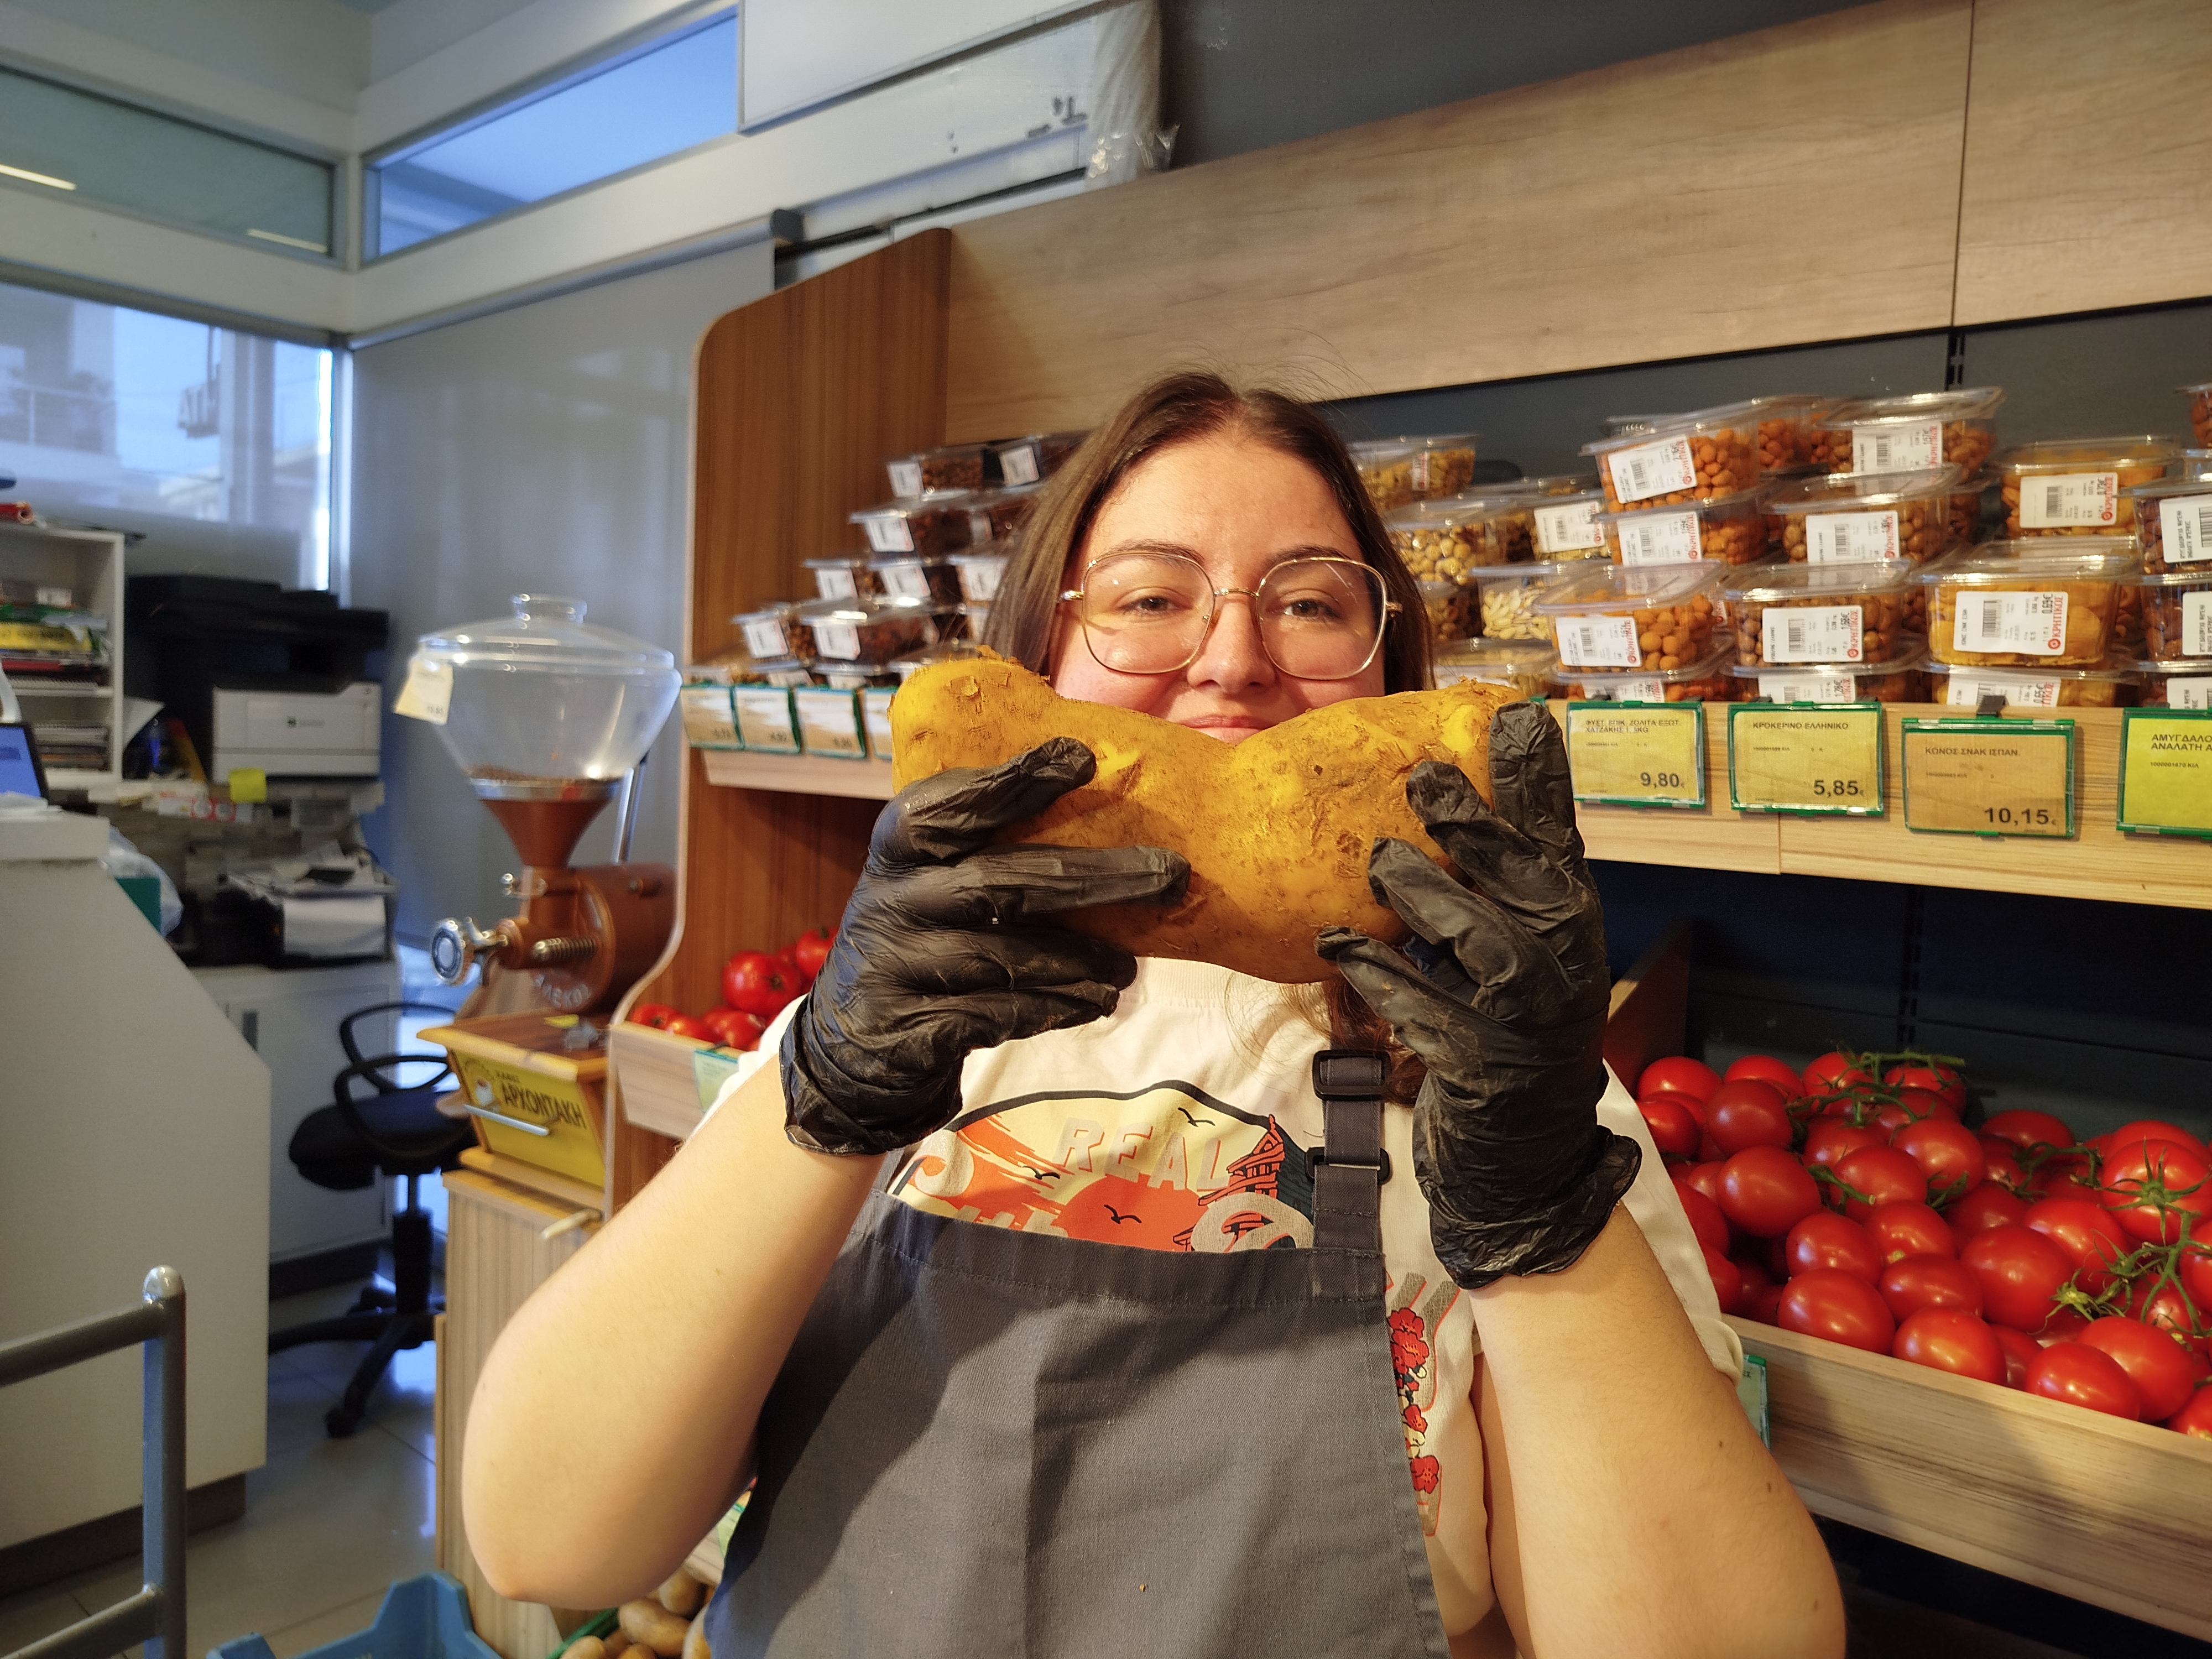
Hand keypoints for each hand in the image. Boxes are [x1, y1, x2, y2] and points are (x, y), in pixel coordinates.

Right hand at [782, 737, 1188, 1155]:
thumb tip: (1113, 821)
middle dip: (1094, 876)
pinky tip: (1094, 1002)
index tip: (1080, 758)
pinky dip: (1054, 1007)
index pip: (951, 803)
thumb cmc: (922, 936)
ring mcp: (896, 966)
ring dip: (1082, 960)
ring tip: (1129, 968)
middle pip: (999, 881)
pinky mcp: (910, 1027)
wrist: (852, 1040)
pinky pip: (998, 1014)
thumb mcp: (932, 881)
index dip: (1012, 779)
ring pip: (1006, 957)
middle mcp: (891, 899)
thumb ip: (989, 850)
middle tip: (1171, 874)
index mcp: (899, 847)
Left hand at [1316, 702, 1638, 1288]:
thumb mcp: (1509, 941)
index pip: (1558, 837)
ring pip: (1486, 947)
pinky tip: (1337, 947)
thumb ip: (1493, 869)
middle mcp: (1563, 962)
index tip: (1519, 712)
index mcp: (1568, 920)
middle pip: (1528, 882)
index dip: (1539, 779)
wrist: (1526, 1152)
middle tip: (1425, 777)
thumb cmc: (1507, 1026)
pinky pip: (1430, 1014)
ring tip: (1378, 865)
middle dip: (1478, 829)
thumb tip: (1464, 773)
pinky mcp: (1487, 1068)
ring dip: (1429, 902)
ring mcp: (1531, 1020)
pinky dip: (1384, 980)